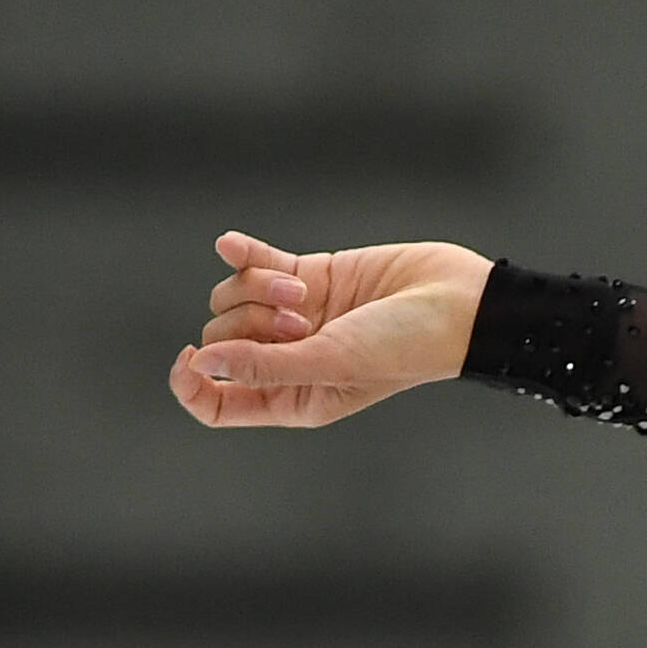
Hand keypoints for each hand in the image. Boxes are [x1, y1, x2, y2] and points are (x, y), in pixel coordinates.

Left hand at [168, 230, 492, 428]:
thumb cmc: (406, 345)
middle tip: (301, 322)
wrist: (456, 301)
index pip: (219, 403)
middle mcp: (291, 361)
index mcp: (295, 398)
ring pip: (233, 299)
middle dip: (249, 325)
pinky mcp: (309, 277)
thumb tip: (203, 364)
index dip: (193, 383)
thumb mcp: (333, 362)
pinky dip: (241, 253)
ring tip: (307, 294)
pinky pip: (253, 263)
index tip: (190, 358)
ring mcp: (298, 317)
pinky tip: (233, 244)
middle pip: (223, 341)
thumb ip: (266, 366)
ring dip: (260, 289)